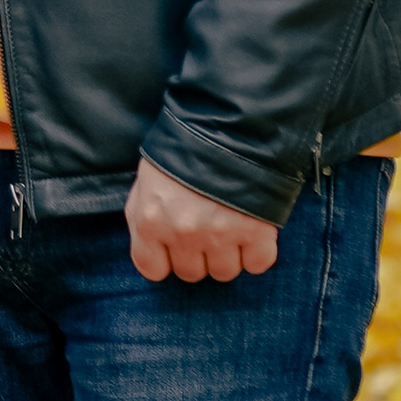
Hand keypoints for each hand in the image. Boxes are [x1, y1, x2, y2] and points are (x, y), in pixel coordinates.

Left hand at [124, 155, 279, 282]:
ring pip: (224, 273)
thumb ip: (143, 216)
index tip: (171, 251)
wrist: (225, 128)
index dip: (163, 260)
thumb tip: (150, 247)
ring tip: (226, 228)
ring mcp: (221, 236)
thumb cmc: (181, 151)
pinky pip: (257, 264)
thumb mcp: (146, 181)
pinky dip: (256, 253)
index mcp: (151, 222)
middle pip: (191, 273)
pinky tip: (250, 232)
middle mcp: (184, 234)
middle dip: (196, 256)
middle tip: (202, 231)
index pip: (152, 269)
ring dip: (226, 255)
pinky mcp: (256, 233)